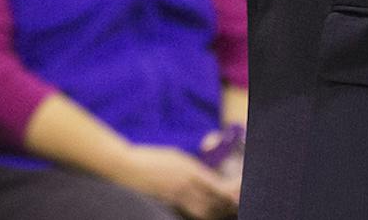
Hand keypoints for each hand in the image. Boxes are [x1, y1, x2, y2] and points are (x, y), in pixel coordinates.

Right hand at [121, 146, 238, 219]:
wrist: (127, 167)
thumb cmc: (151, 157)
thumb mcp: (176, 155)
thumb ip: (194, 167)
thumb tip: (209, 177)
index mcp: (190, 170)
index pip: (218, 187)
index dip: (232, 192)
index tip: (240, 190)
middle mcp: (186, 186)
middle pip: (215, 203)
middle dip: (228, 204)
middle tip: (236, 202)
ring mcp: (177, 197)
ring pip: (204, 211)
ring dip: (216, 211)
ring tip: (224, 208)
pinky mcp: (169, 203)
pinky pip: (190, 211)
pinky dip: (201, 212)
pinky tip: (205, 211)